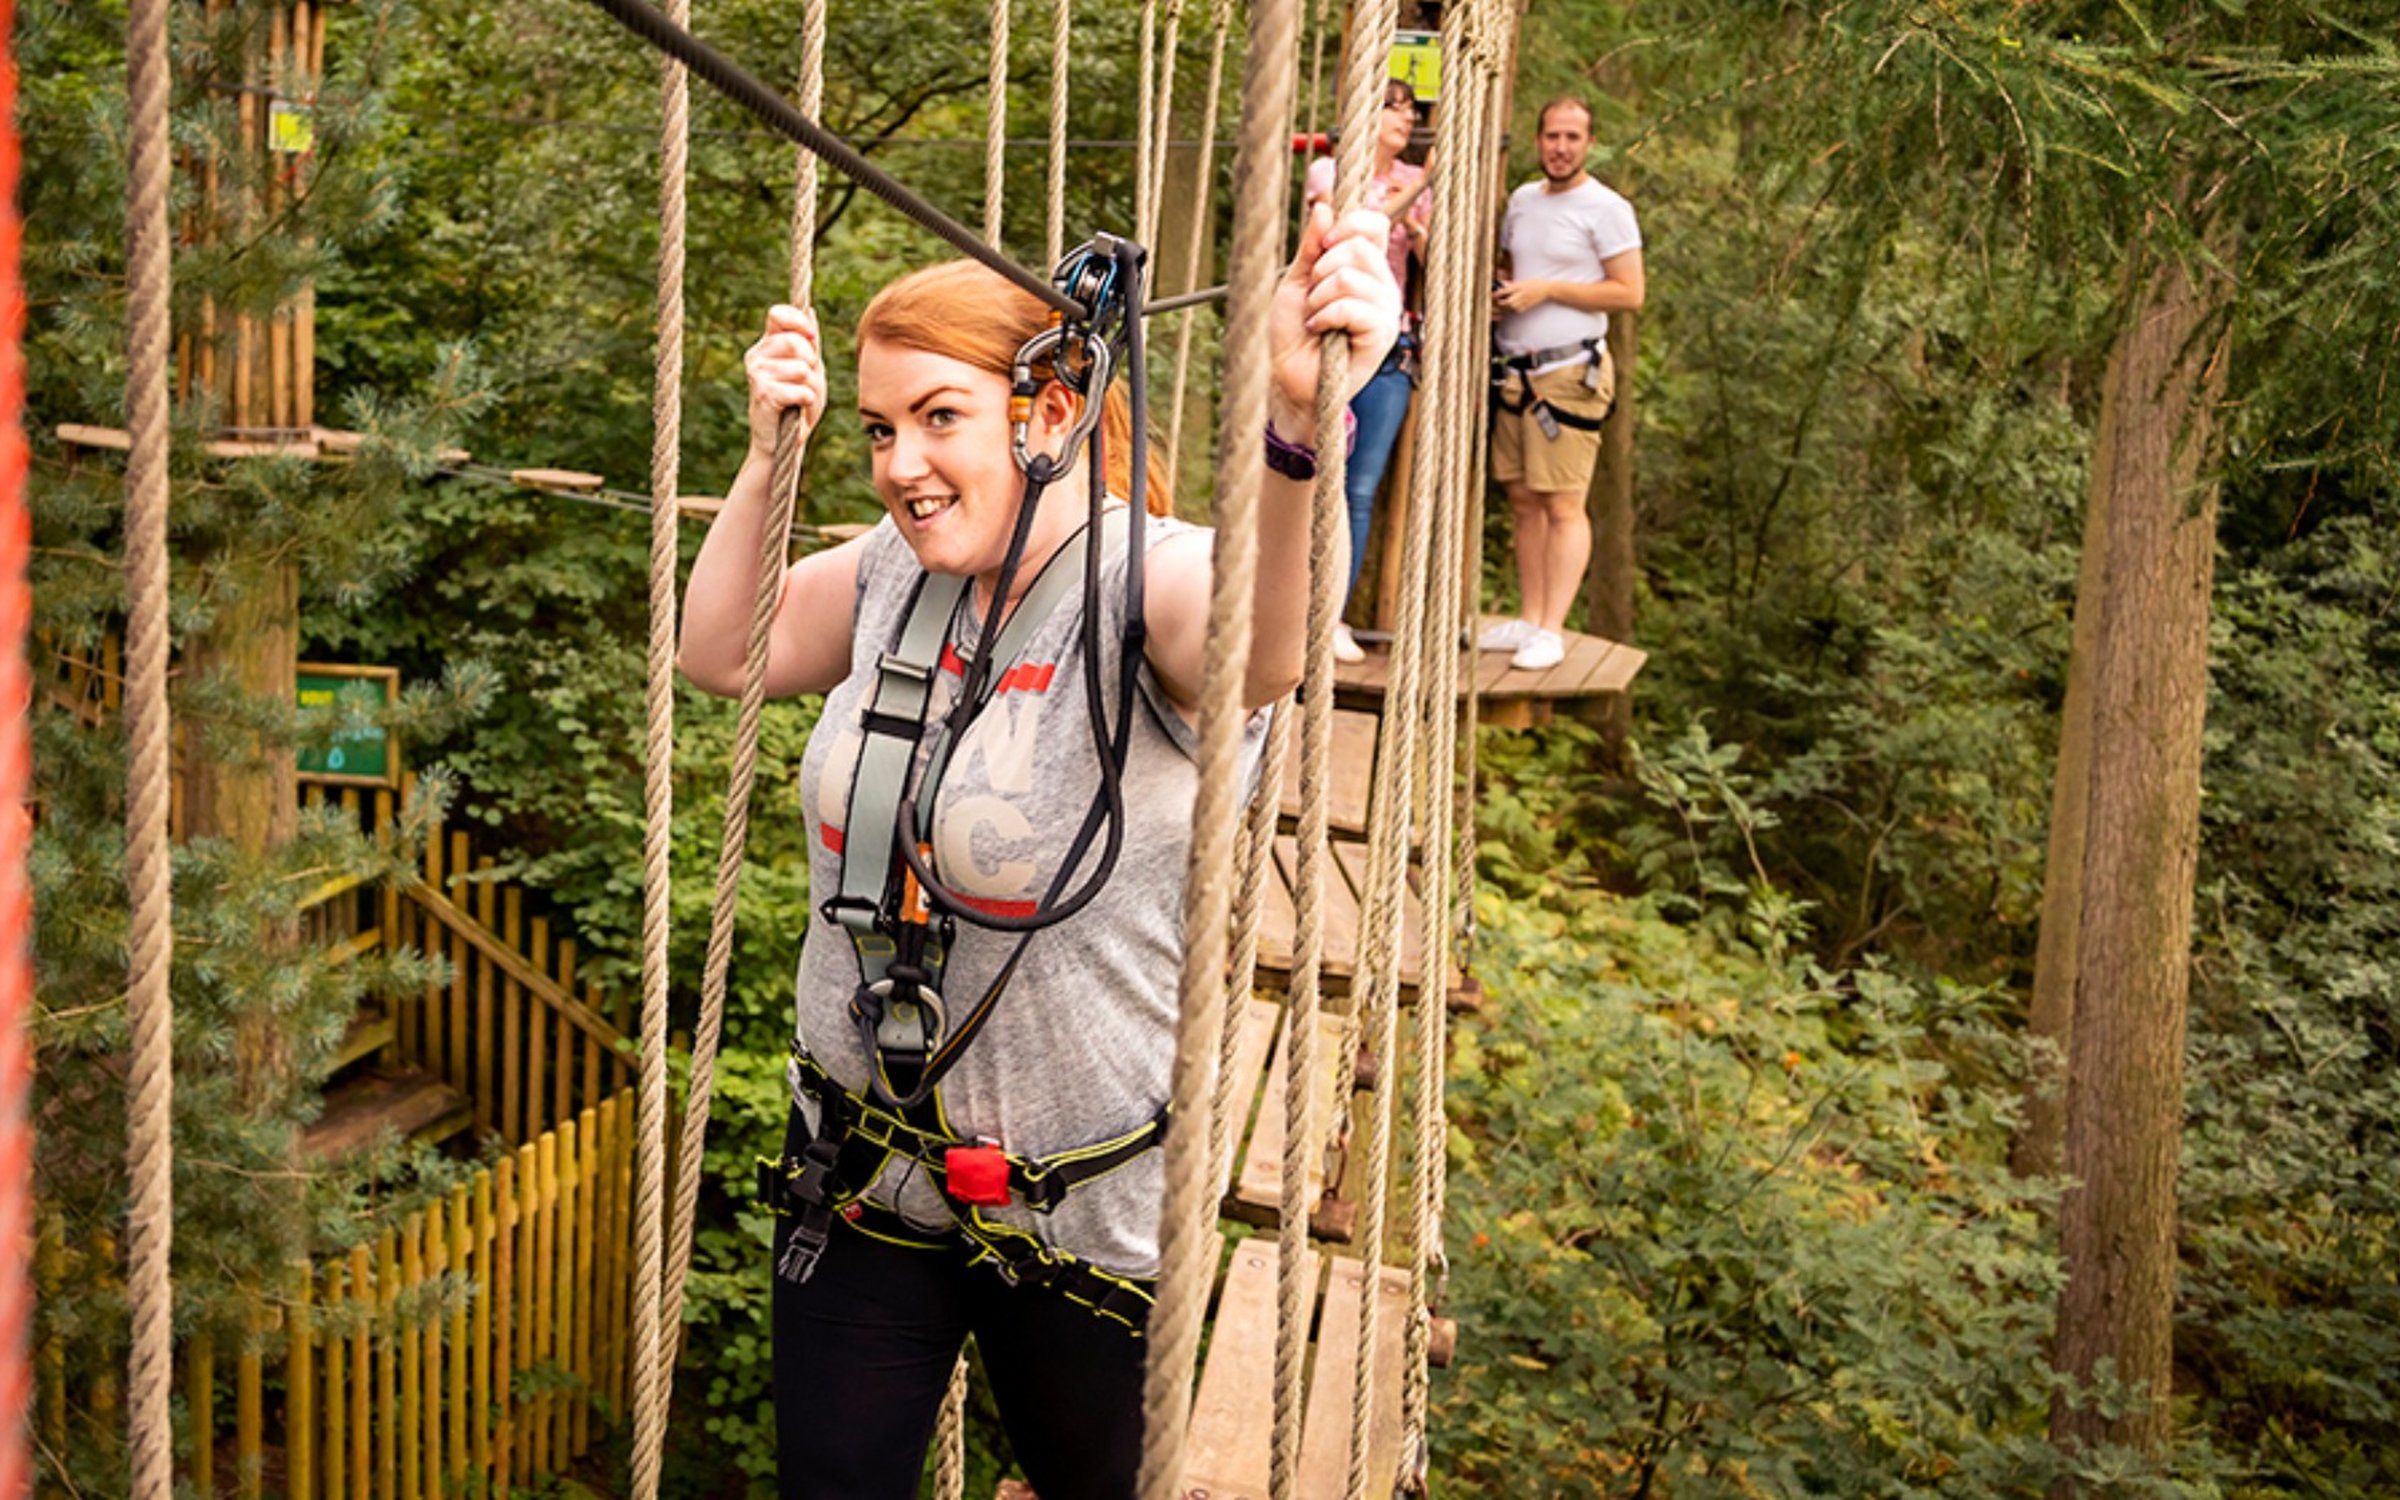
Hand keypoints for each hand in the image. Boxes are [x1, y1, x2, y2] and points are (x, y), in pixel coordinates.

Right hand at [743, 304, 826, 457]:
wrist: (783, 442)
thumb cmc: (798, 403)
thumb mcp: (810, 369)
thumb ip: (810, 343)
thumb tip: (810, 312)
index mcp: (767, 344)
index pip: (777, 314)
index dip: (799, 322)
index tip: (813, 338)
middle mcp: (757, 355)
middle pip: (794, 341)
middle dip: (812, 362)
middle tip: (807, 380)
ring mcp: (757, 374)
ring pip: (801, 368)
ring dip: (811, 386)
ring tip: (801, 397)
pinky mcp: (763, 394)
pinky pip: (800, 390)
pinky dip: (807, 401)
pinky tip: (798, 407)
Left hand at [1266, 203, 1403, 444]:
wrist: (1288, 377)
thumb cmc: (1294, 331)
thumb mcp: (1297, 280)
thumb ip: (1312, 247)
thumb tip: (1323, 207)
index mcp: (1367, 267)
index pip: (1375, 224)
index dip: (1348, 225)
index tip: (1322, 246)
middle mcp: (1383, 285)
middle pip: (1359, 246)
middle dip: (1322, 269)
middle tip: (1313, 297)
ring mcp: (1386, 310)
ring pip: (1350, 277)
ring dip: (1319, 298)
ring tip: (1316, 318)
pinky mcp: (1382, 335)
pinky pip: (1352, 306)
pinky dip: (1326, 316)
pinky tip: (1321, 331)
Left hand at [1492, 276, 1547, 314]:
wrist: (1546, 289)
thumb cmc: (1533, 283)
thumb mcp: (1521, 281)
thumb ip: (1511, 284)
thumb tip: (1500, 284)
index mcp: (1519, 286)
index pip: (1505, 291)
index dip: (1497, 294)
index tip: (1493, 295)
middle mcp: (1521, 294)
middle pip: (1507, 302)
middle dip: (1500, 303)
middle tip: (1496, 302)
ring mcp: (1525, 301)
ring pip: (1511, 308)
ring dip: (1505, 307)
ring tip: (1503, 305)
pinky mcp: (1527, 306)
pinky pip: (1517, 310)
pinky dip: (1512, 310)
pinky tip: (1511, 307)